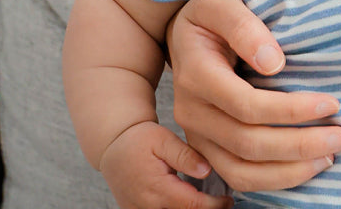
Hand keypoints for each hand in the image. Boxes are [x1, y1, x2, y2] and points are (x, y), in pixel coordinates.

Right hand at [99, 121, 230, 208]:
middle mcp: (147, 206)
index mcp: (157, 187)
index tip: (228, 199)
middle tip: (221, 201)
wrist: (112, 145)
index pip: (192, 205)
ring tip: (207, 201)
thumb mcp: (163, 139)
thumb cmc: (138, 139)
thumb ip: (185, 156)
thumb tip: (206, 171)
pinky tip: (187, 201)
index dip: (214, 205)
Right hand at [167, 0, 340, 192]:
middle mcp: (191, 111)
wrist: (185, 32)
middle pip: (248, 144)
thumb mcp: (222, 3)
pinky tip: (305, 167)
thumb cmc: (212, 14)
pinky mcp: (206, 147)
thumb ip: (245, 27)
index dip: (291, 111)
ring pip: (241, 171)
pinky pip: (238, 176)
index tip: (331, 104)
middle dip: (300, 145)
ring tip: (329, 157)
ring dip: (289, 171)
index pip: (247, 105)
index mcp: (196, 75)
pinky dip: (273, 180)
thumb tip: (274, 63)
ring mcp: (196, 134)